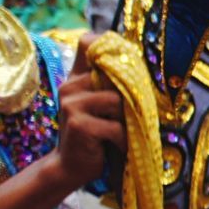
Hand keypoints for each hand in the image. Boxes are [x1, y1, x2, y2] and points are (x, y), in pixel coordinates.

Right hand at [48, 33, 126, 187]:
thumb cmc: (92, 135)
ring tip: (122, 133)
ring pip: (116, 101)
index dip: (110, 45)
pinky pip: (115, 126)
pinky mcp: (78, 124)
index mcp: (75, 78)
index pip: (88, 42)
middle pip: (113, 76)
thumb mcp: (99, 106)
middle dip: (129, 96)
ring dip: (126, 121)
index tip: (127, 65)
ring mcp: (71, 104)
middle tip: (131, 116)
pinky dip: (123, 139)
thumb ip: (109, 86)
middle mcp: (69, 86)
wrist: (70, 166)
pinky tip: (119, 147)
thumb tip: (139, 67)